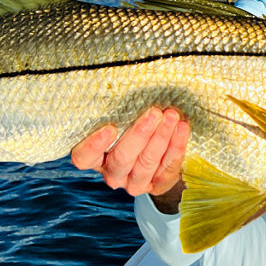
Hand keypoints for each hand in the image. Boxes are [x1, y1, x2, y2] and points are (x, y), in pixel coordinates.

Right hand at [70, 107, 189, 197]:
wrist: (158, 151)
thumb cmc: (131, 125)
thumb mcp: (120, 119)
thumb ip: (117, 110)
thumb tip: (126, 79)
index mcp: (95, 158)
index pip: (84, 157)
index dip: (94, 145)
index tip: (110, 127)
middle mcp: (112, 173)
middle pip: (122, 158)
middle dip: (140, 133)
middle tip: (154, 112)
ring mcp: (133, 183)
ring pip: (147, 162)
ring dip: (162, 137)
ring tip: (172, 116)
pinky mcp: (156, 186)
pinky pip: (168, 167)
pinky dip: (177, 146)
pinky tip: (182, 128)